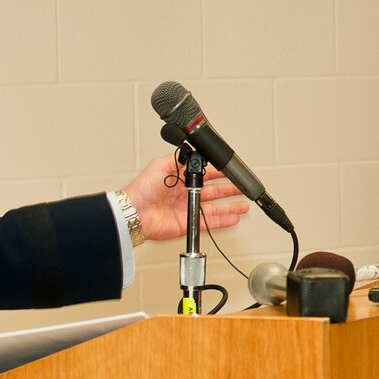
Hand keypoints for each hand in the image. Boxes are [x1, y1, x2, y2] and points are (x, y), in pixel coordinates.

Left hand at [125, 153, 250, 243]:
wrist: (135, 211)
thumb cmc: (142, 189)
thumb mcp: (161, 165)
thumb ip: (179, 159)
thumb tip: (194, 154)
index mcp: (181, 179)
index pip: (206, 175)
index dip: (219, 174)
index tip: (231, 173)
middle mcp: (186, 194)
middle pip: (214, 192)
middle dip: (230, 191)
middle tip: (242, 189)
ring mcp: (188, 209)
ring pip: (215, 208)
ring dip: (230, 207)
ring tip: (243, 206)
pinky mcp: (188, 223)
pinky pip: (210, 222)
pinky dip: (223, 221)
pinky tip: (233, 219)